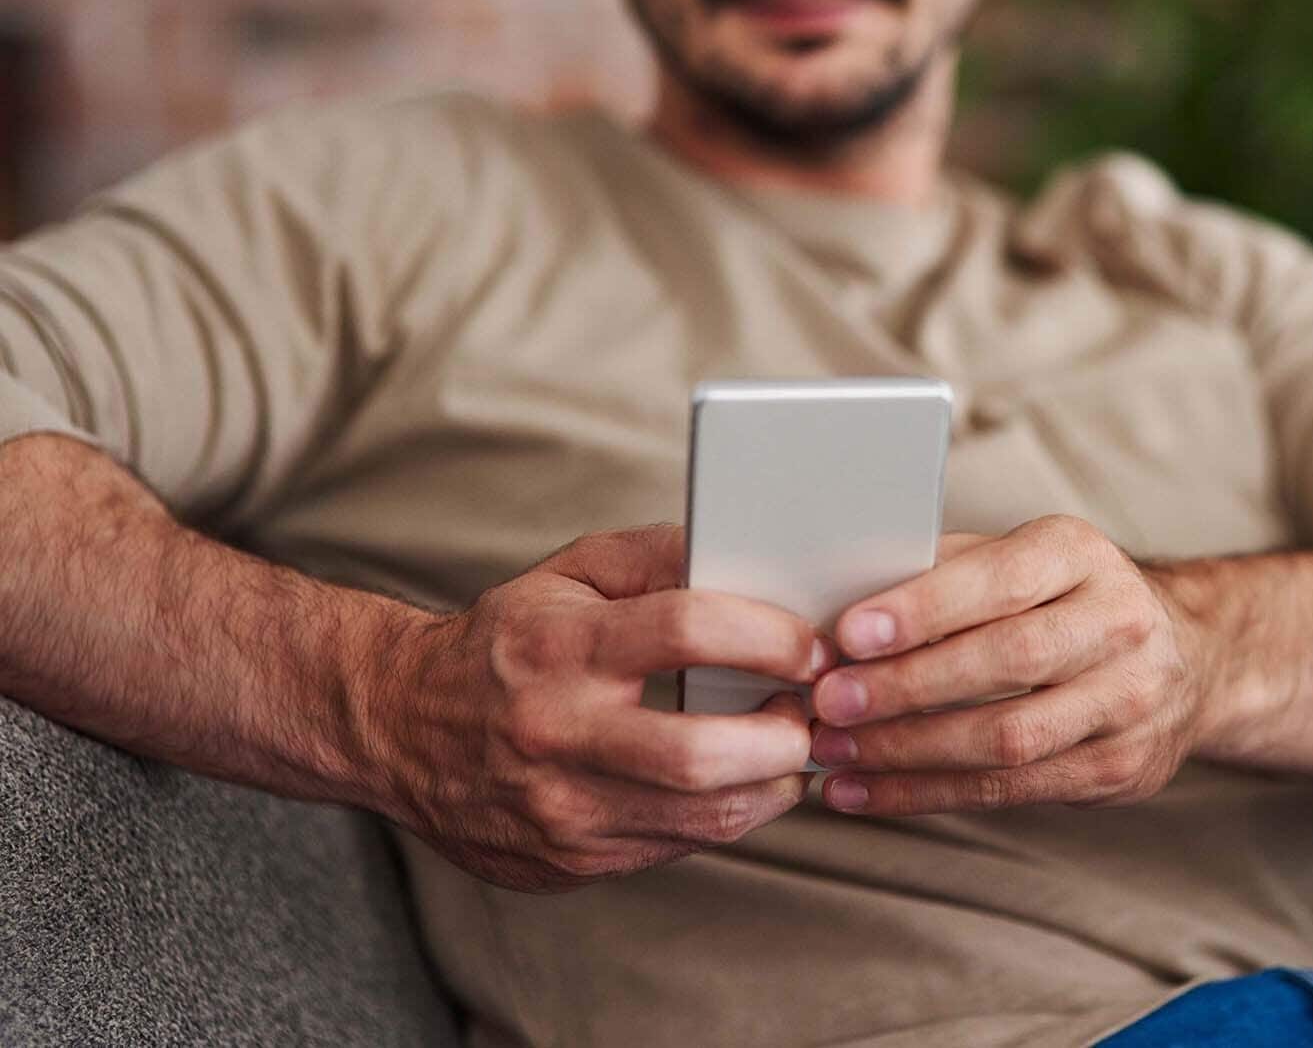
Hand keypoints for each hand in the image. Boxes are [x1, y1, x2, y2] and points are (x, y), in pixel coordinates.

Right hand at [356, 526, 829, 892]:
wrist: (396, 727)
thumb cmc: (505, 641)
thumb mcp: (570, 576)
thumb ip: (658, 556)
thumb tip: (746, 553)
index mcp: (562, 647)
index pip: (687, 632)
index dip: (769, 638)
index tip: (810, 646)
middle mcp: (557, 733)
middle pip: (702, 753)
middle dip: (784, 736)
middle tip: (814, 712)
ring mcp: (561, 809)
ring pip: (702, 816)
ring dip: (773, 784)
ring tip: (791, 748)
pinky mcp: (568, 861)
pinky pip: (676, 846)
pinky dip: (725, 814)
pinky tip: (743, 782)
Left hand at [806, 515, 1217, 815]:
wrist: (1185, 660)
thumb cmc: (1062, 601)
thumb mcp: (1018, 559)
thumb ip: (940, 569)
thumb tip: (835, 589)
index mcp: (1081, 555)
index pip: (1001, 580)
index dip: (924, 608)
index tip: (850, 632)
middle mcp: (1119, 623)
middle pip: (1008, 661)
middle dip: (907, 686)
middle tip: (830, 703)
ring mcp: (1128, 702)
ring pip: (1010, 737)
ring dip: (909, 752)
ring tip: (834, 754)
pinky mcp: (1120, 769)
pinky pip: (1011, 790)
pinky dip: (927, 794)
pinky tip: (867, 792)